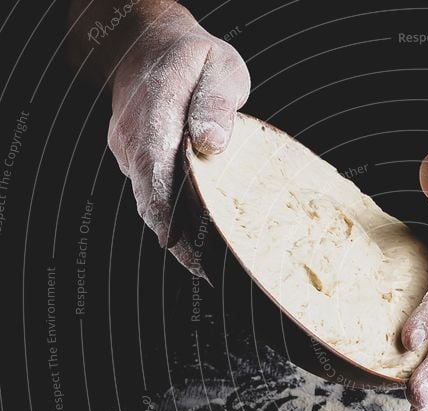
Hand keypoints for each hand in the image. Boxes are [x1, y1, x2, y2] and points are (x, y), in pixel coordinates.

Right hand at [107, 9, 249, 273]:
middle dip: (176, 238)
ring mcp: (129, 149)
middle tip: (206, 271)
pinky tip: (196, 236)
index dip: (166, 211)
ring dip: (175, 230)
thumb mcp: (219, 67)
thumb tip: (211, 143)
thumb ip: (216, 103)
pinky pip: (151, 192)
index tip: (179, 244)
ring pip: (149, 200)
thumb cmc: (194, 58)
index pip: (155, 169)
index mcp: (156, 114)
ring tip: (205, 264)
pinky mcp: (134, 157)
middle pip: (150, 197)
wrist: (149, 44)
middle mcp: (134, 138)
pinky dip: (171, 215)